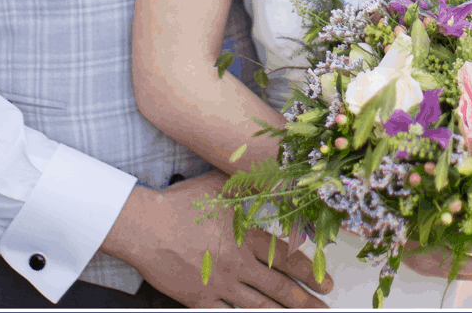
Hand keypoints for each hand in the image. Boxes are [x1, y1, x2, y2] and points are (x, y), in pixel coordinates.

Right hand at [105, 172, 333, 307]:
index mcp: (246, 237)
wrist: (146, 227)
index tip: (326, 282)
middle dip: (306, 301)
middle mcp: (238, 263)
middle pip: (280, 288)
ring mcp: (221, 284)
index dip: (311, 273)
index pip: (288, 259)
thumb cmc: (179, 203)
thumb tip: (269, 172)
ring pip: (260, 306)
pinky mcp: (201, 299)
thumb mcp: (218, 184)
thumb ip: (246, 182)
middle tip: (324, 307)